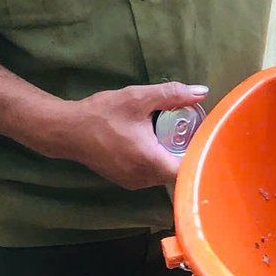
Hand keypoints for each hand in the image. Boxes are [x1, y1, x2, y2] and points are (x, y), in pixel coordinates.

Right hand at [54, 81, 205, 190]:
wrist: (67, 130)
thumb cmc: (103, 114)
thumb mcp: (138, 98)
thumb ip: (172, 95)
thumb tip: (202, 92)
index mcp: (151, 162)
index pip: (189, 170)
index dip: (202, 156)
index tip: (208, 138)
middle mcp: (144, 179)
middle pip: (178, 172)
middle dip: (188, 153)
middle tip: (196, 130)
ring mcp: (134, 183)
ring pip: (164, 174)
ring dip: (173, 157)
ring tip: (180, 134)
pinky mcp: (126, 181)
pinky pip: (151, 174)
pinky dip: (158, 160)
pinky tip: (158, 142)